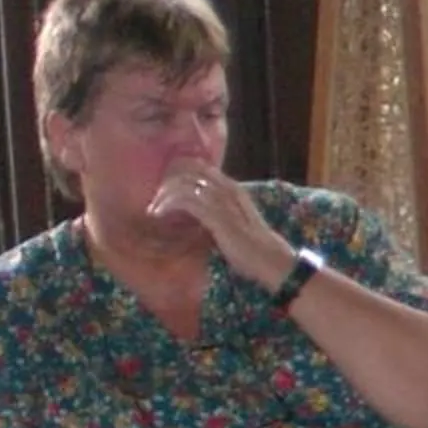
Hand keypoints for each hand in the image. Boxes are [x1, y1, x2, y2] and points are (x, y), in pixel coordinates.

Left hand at [149, 165, 292, 288]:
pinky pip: (185, 200)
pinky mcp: (216, 216)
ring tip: (154, 210)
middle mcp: (228, 189)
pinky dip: (168, 205)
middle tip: (155, 200)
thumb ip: (216, 211)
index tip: (164, 188)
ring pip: (183, 183)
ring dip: (163, 195)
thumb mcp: (234, 222)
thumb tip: (192, 212)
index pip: (199, 166)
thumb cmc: (253, 248)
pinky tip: (159, 215)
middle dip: (166, 181)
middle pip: (189, 169)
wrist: (273, 262)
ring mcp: (223, 202)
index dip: (177, 172)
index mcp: (233, 188)